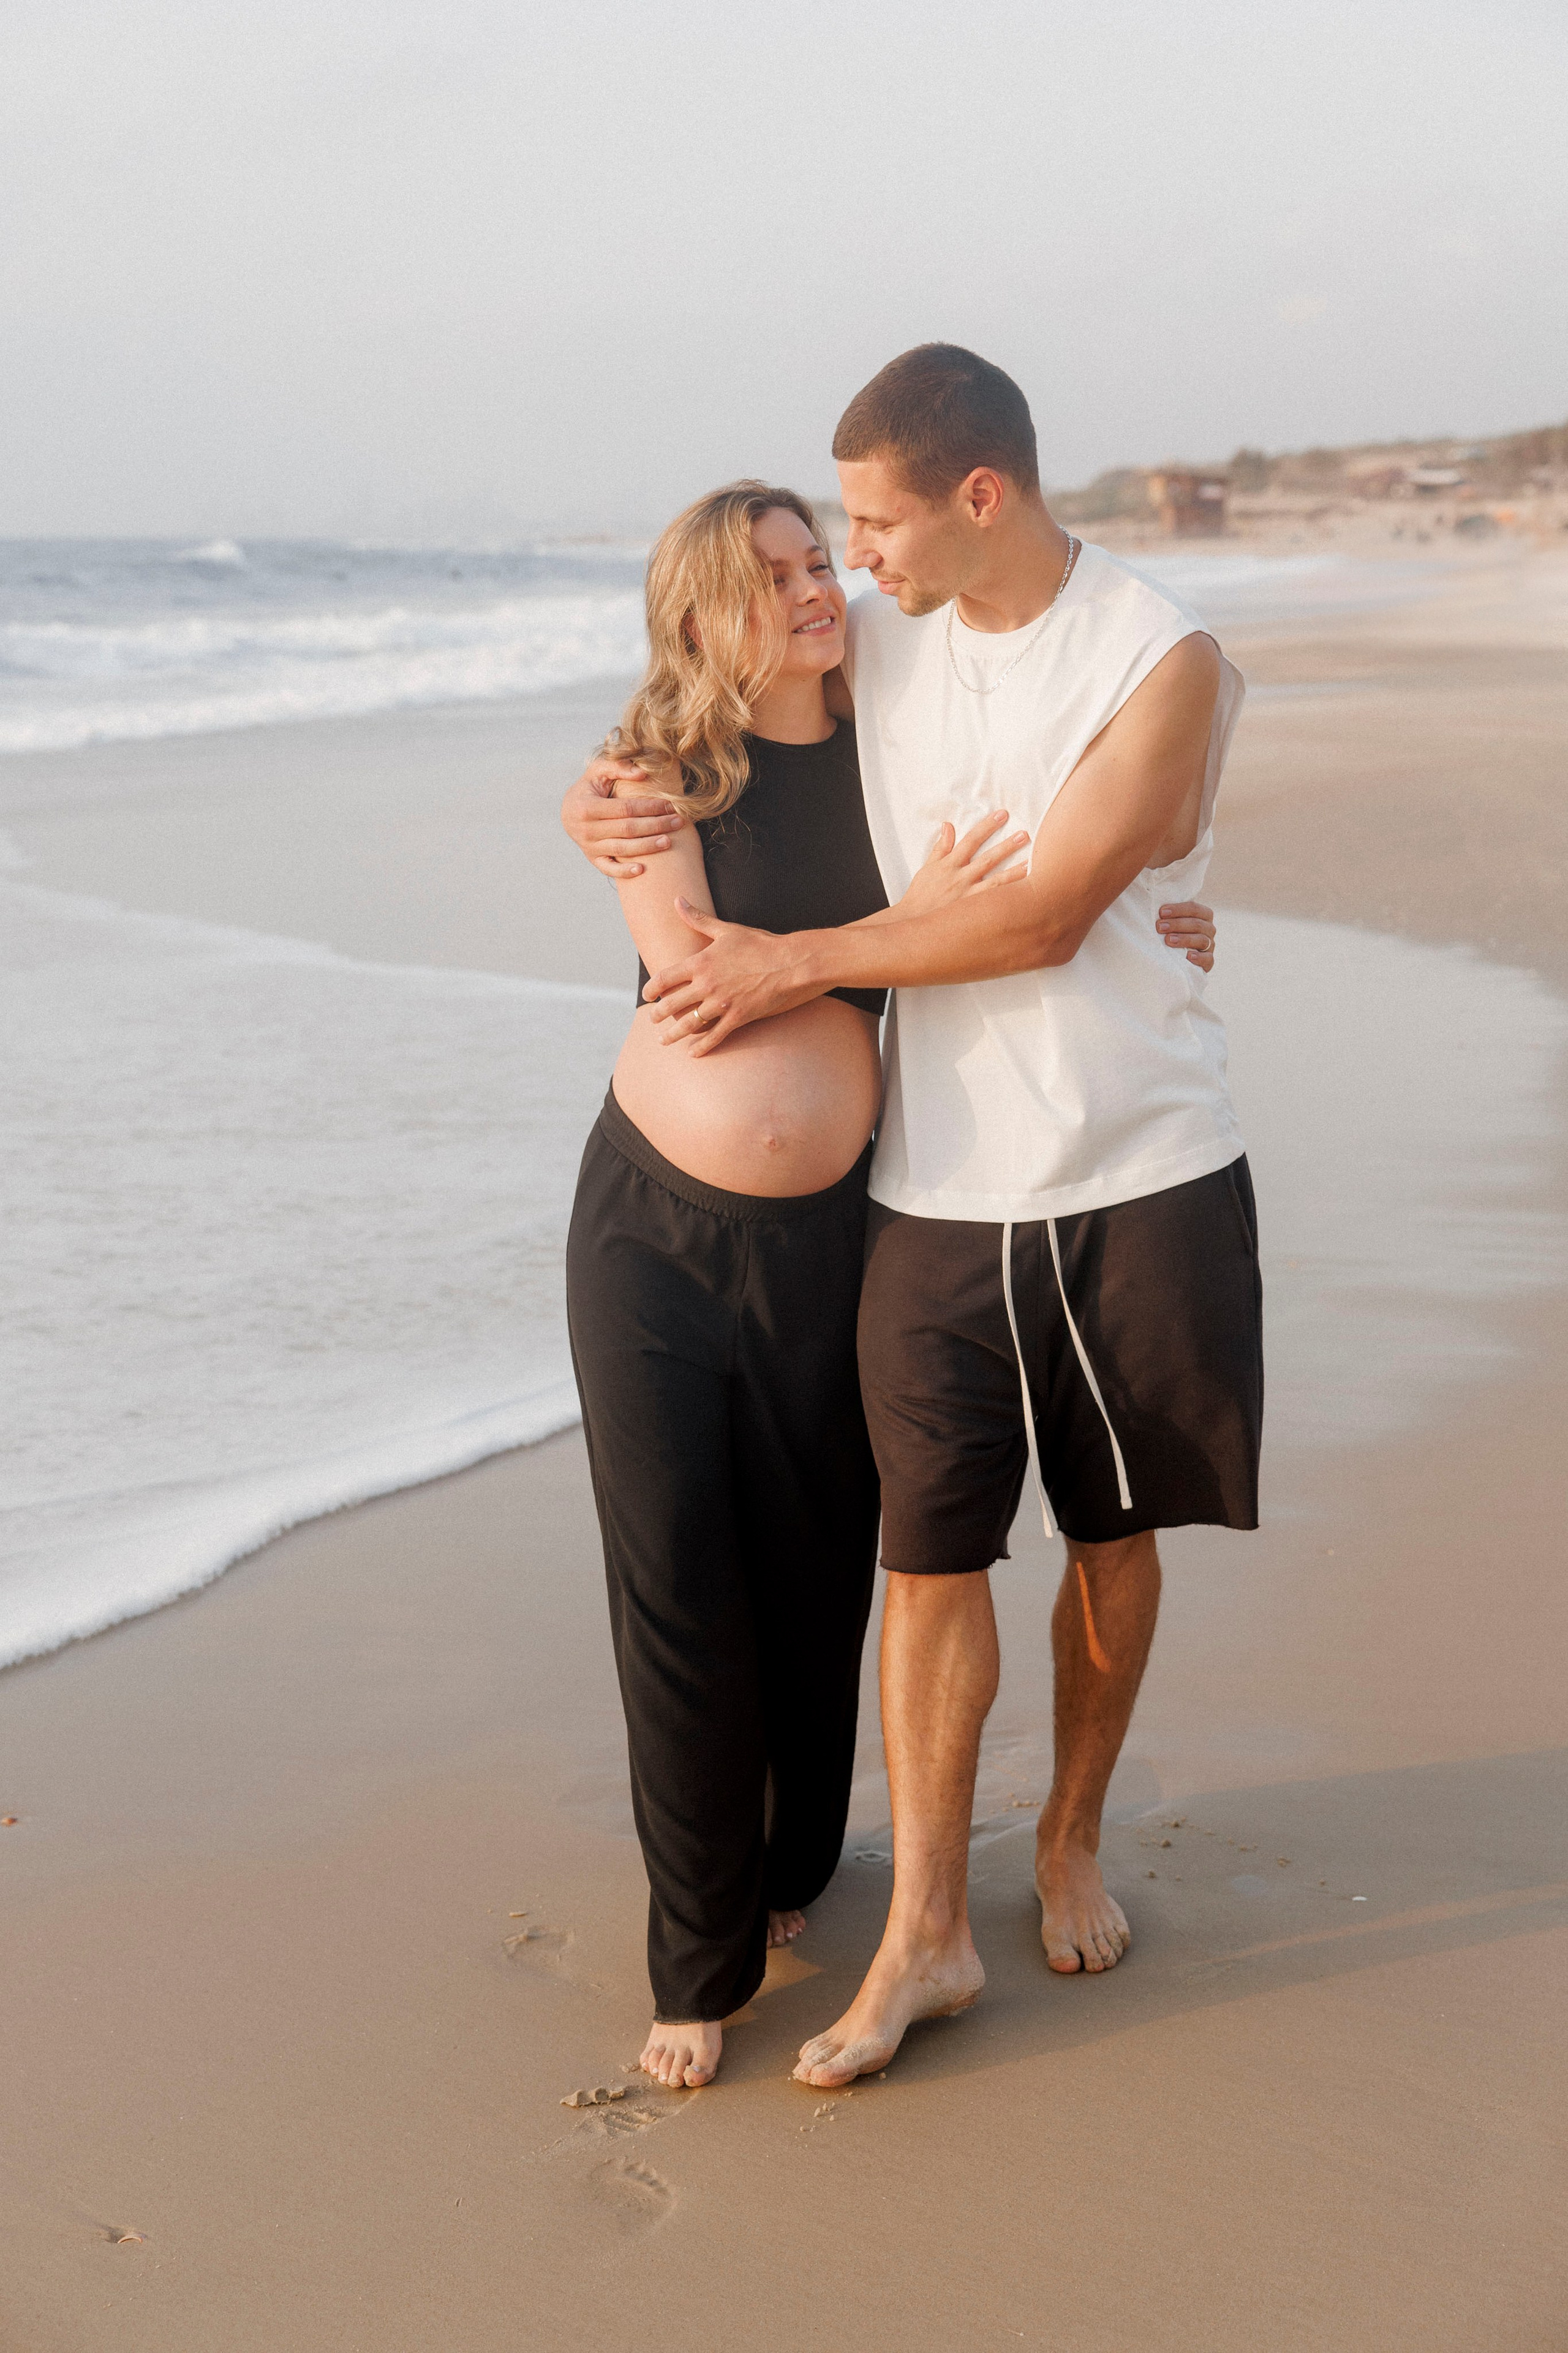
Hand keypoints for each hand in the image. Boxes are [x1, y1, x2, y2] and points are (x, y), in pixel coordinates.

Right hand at [560, 756, 682, 877]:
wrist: (567, 810)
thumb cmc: (588, 787)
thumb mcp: (598, 771)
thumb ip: (618, 766)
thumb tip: (643, 773)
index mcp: (587, 807)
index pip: (626, 809)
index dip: (650, 807)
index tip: (670, 805)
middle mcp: (587, 829)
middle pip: (628, 829)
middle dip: (655, 825)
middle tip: (678, 822)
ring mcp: (589, 846)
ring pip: (622, 849)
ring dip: (647, 847)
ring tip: (669, 841)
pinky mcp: (592, 858)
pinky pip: (608, 869)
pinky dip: (624, 872)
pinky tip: (642, 869)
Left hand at [643, 900, 818, 1055]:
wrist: (791, 963)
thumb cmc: (760, 944)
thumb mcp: (727, 930)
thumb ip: (698, 919)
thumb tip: (677, 900)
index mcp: (701, 962)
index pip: (665, 977)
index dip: (651, 988)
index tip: (646, 995)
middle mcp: (707, 984)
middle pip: (672, 1004)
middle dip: (658, 1014)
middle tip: (653, 1019)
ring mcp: (722, 1003)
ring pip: (689, 1024)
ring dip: (673, 1034)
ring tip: (664, 1040)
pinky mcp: (738, 1017)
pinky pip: (714, 1036)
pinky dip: (701, 1047)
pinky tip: (692, 1053)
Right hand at [898, 810, 1031, 916]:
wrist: (913, 924)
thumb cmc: (920, 896)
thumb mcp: (927, 868)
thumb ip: (940, 847)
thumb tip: (948, 826)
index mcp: (950, 865)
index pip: (971, 840)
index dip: (987, 826)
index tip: (1002, 814)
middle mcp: (961, 878)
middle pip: (988, 859)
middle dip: (1007, 846)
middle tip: (1025, 834)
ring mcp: (968, 896)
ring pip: (995, 882)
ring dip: (1014, 871)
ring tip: (1031, 861)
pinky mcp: (972, 913)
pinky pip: (994, 903)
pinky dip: (1008, 896)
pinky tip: (1024, 891)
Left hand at [1157, 900, 1216, 971]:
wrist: (1176, 957)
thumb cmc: (1170, 932)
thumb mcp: (1170, 920)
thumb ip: (1167, 912)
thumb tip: (1147, 896)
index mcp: (1203, 914)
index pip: (1194, 908)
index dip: (1178, 909)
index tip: (1161, 912)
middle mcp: (1209, 928)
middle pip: (1197, 924)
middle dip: (1177, 924)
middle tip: (1159, 927)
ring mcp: (1210, 945)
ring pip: (1201, 940)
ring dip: (1184, 939)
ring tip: (1168, 940)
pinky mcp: (1208, 961)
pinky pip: (1208, 959)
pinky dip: (1199, 958)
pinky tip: (1188, 957)